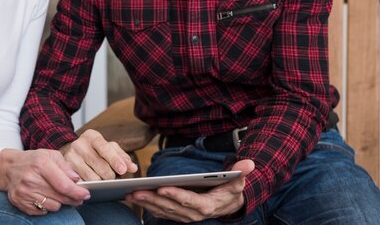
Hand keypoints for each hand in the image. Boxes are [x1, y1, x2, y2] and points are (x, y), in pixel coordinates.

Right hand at [0, 148, 89, 215]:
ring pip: (53, 206)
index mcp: (41, 164)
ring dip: (60, 202)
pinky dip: (47, 206)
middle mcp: (31, 179)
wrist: (9, 167)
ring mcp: (24, 192)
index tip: (86, 194)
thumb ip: (65, 166)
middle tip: (79, 198)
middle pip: (60, 197)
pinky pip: (42, 211)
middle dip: (73, 199)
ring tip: (58, 194)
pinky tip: (45, 197)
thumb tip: (76, 179)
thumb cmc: (33, 160)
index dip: (77, 192)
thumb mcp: (50, 155)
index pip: (63, 185)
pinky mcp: (20, 202)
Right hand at [60, 129, 137, 180]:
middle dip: (110, 175)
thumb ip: (122, 157)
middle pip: (100, 166)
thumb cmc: (95, 151)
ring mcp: (70, 157)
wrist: (72, 152)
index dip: (115, 159)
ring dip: (101, 182)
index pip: (104, 147)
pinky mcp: (65, 170)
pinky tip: (92, 185)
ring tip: (101, 179)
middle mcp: (79, 144)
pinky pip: (82, 184)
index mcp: (91, 136)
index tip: (123, 170)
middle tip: (111, 177)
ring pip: (92, 178)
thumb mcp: (109, 148)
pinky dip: (90, 187)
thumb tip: (133, 168)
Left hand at [127, 159, 254, 222]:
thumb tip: (249, 163)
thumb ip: (242, 172)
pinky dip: (146, 205)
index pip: (188, 201)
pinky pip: (159, 211)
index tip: (161, 189)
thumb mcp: (238, 181)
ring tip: (129, 194)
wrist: (229, 205)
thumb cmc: (231, 190)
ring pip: (162, 210)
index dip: (175, 195)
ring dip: (145, 203)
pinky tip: (133, 198)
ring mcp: (184, 216)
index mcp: (206, 206)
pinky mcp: (177, 214)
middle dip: (152, 199)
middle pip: (170, 207)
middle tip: (135, 191)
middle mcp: (193, 214)